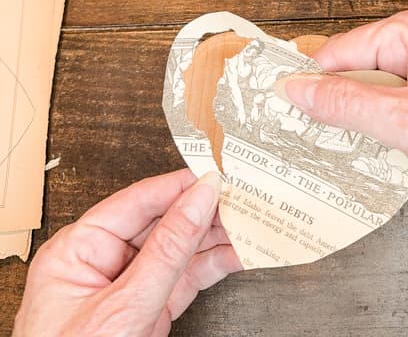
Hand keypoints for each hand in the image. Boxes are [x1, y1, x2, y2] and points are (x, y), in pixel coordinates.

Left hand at [13, 169, 241, 336]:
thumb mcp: (123, 306)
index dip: (179, 186)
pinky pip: (184, 279)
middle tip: (241, 199)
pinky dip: (212, 267)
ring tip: (248, 224)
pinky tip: (237, 255)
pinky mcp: (147, 312)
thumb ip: (166, 251)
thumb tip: (197, 200)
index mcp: (78, 249)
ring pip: (179, 250)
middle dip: (203, 212)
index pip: (137, 202)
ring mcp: (127, 289)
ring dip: (215, 239)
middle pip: (161, 222)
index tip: (214, 176)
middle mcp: (102, 263)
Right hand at [274, 4, 407, 247]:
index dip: (310, 84)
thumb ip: (347, 105)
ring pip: (384, 93)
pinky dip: (392, 130)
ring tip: (347, 151)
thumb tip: (298, 89)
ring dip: (367, 122)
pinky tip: (386, 155)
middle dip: (340, 106)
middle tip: (312, 141)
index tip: (282, 111)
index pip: (340, 52)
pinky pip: (407, 108)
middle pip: (360, 71)